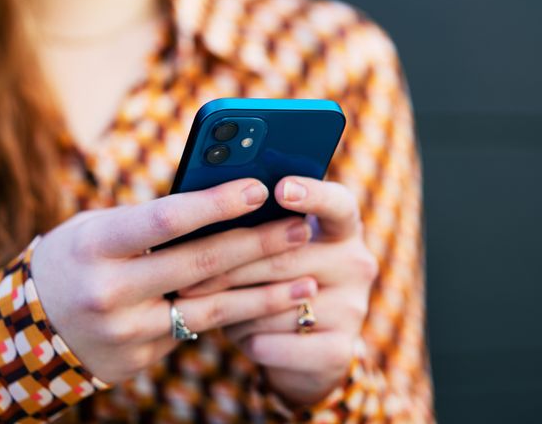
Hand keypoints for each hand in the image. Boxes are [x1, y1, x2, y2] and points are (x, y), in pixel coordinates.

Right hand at [30, 178, 316, 383]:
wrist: (25, 334)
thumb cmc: (72, 260)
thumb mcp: (95, 229)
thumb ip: (149, 220)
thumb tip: (219, 200)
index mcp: (95, 245)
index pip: (166, 220)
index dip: (217, 203)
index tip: (260, 187)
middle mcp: (109, 291)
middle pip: (199, 264)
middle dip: (257, 244)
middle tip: (300, 227)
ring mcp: (126, 331)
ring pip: (211, 308)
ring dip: (265, 294)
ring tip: (308, 280)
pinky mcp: (139, 358)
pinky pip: (196, 331)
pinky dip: (237, 316)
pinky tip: (271, 305)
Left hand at [179, 176, 377, 405]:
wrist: (304, 353)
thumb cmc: (274, 282)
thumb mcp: (274, 250)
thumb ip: (257, 227)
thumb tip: (204, 210)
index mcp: (343, 228)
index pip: (337, 203)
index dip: (311, 194)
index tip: (280, 188)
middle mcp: (356, 264)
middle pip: (286, 258)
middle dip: (229, 268)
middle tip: (185, 274)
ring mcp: (353, 308)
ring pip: (274, 305)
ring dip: (235, 309)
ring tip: (211, 308)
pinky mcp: (340, 350)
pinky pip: (277, 343)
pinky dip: (249, 340)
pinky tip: (239, 335)